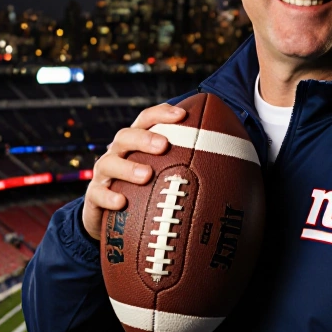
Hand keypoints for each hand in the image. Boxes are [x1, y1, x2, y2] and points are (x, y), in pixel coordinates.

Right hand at [81, 103, 186, 240]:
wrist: (109, 217)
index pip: (146, 120)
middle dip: (144, 138)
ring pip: (109, 163)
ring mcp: (104, 174)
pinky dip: (109, 197)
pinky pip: (97, 194)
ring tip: (147, 175)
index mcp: (136, 143)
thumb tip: (237, 170)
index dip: (161, 114)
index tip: (182, 115)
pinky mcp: (93, 197)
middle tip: (164, 145)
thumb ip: (189, 167)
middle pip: (125, 136)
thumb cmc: (145, 191)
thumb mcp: (164, 175)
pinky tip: (122, 203)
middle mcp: (117, 153)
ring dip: (128, 167)